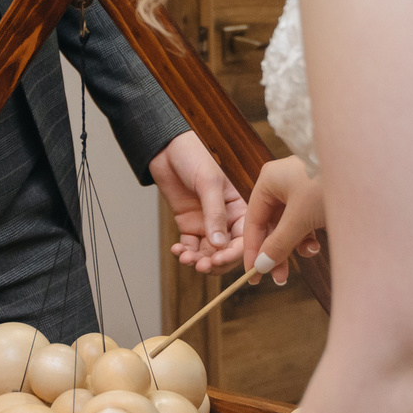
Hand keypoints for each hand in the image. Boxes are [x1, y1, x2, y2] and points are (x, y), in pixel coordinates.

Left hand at [152, 132, 245, 271]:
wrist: (167, 147)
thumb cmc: (195, 155)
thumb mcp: (209, 182)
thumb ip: (214, 214)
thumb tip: (219, 245)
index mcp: (242, 207)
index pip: (245, 238)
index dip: (235, 254)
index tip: (220, 260)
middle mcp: (228, 220)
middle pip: (228, 252)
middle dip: (216, 262)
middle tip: (202, 266)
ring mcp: (209, 224)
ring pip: (209, 253)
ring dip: (199, 261)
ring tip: (186, 259)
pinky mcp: (190, 225)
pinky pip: (191, 247)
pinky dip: (185, 253)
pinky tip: (178, 251)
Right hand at [239, 156, 323, 282]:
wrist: (367, 172)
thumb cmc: (326, 186)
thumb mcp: (299, 218)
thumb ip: (279, 243)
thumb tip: (261, 266)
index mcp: (268, 181)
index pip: (253, 221)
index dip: (253, 250)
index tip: (254, 276)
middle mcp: (281, 183)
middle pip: (271, 225)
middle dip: (276, 252)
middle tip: (279, 279)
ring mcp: (301, 190)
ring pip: (289, 225)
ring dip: (295, 245)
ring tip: (308, 254)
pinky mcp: (317, 198)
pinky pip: (305, 222)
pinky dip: (308, 236)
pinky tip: (316, 245)